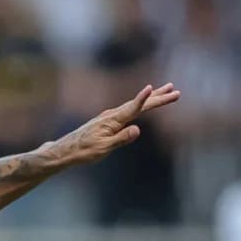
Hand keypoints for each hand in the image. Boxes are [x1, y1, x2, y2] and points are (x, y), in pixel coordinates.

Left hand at [49, 83, 180, 168]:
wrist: (65, 150)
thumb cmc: (84, 151)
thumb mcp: (104, 149)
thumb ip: (121, 139)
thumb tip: (137, 130)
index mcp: (113, 120)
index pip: (134, 108)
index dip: (145, 99)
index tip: (154, 88)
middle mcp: (112, 115)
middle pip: (140, 104)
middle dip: (158, 97)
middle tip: (176, 91)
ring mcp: (110, 116)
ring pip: (135, 105)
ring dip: (152, 98)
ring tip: (166, 90)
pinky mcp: (107, 121)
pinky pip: (129, 109)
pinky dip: (140, 104)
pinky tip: (143, 103)